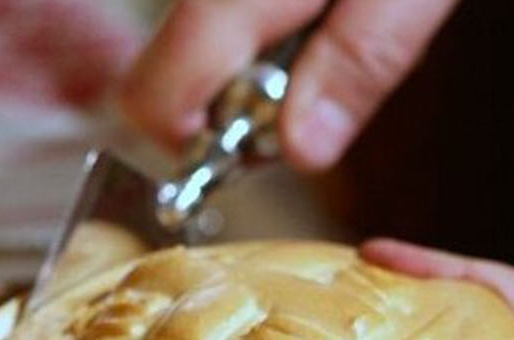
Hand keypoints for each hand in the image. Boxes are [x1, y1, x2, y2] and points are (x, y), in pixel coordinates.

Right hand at [118, 0, 461, 169]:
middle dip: (234, 97)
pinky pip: (225, 0)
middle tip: (323, 71)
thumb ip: (359, 64)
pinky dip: (267, 10)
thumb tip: (302, 152)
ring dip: (259, 50)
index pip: (153, 104)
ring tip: (341, 10)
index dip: (202, 143)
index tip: (266, 141)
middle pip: (170, 68)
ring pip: (201, 28)